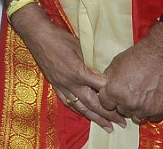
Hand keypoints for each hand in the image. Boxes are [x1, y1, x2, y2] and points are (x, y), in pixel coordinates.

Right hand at [13, 7, 124, 130]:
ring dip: (95, 118)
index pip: (100, 87)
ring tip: (107, 127)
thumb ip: (91, 62)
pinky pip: (68, 103)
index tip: (125, 99)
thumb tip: (103, 70)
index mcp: (78, 72)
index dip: (113, 94)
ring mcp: (62, 86)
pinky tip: (87, 115)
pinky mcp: (55, 86)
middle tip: (122, 122)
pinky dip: (79, 111)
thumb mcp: (80, 47)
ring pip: (81, 108)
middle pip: (93, 104)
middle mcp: (71, 83)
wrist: (37, 35)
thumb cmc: (59, 38)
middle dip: (108, 114)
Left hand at [98, 25, 162, 123]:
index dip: (109, 98)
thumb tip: (103, 87)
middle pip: (121, 111)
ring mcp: (144, 109)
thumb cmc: (138, 56)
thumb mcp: (115, 63)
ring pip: (136, 116)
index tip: (115, 93)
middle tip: (130, 92)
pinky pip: (151, 118)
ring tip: (141, 95)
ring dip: (137, 109)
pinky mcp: (159, 111)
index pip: (105, 104)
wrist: (162, 55)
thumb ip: (108, 79)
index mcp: (114, 91)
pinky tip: (152, 99)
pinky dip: (151, 111)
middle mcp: (128, 103)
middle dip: (123, 103)